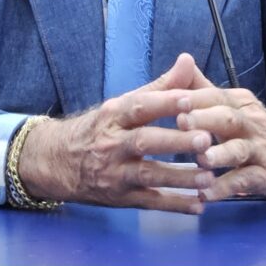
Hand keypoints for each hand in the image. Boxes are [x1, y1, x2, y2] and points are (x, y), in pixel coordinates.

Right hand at [17, 53, 217, 213]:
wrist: (55, 163)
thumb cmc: (98, 129)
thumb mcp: (120, 105)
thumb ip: (159, 86)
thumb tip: (188, 60)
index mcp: (113, 116)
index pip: (139, 106)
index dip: (163, 102)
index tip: (190, 98)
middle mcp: (111, 144)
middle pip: (143, 142)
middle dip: (174, 141)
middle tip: (205, 139)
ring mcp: (114, 173)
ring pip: (148, 175)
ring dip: (179, 177)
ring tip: (209, 177)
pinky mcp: (120, 198)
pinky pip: (149, 202)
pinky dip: (174, 205)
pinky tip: (198, 205)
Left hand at [175, 78, 265, 201]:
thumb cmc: (256, 129)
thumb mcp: (235, 106)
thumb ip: (205, 89)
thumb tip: (181, 61)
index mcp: (240, 102)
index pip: (215, 96)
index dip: (194, 98)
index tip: (171, 99)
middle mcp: (252, 122)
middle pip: (228, 118)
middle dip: (204, 119)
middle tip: (181, 122)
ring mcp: (261, 149)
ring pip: (239, 150)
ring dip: (220, 154)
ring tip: (200, 160)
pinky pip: (245, 181)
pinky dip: (225, 188)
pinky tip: (206, 195)